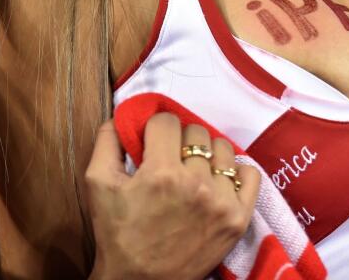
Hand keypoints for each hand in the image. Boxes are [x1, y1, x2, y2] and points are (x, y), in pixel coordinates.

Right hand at [85, 114, 260, 279]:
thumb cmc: (118, 234)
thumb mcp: (98, 185)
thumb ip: (107, 143)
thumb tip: (123, 114)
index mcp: (160, 173)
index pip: (167, 121)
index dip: (155, 128)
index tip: (153, 142)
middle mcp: (195, 183)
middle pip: (197, 132)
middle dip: (180, 140)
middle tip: (171, 159)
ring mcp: (221, 201)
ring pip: (224, 148)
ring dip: (208, 154)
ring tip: (194, 171)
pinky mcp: (239, 217)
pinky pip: (250, 174)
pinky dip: (236, 172)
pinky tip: (219, 180)